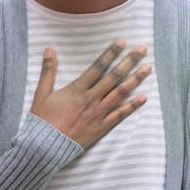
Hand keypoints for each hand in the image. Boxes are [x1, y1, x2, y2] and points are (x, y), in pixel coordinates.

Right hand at [30, 39, 150, 148]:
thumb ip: (48, 71)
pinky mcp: (102, 127)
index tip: (122, 41)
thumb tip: (49, 49)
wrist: (44, 148)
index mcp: (77, 89)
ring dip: (135, 79)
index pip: (98, 66)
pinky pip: (120, 115)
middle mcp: (91, 99)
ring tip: (148, 68)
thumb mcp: (41, 93)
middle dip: (129, 61)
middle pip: (114, 76)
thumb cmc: (42, 121)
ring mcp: (98, 113)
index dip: (111, 52)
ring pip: (121, 93)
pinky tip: (144, 97)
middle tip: (142, 49)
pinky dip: (132, 106)